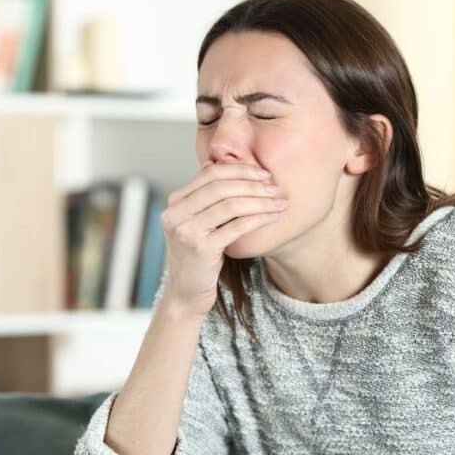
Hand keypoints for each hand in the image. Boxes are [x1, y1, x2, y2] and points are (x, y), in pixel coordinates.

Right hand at [160, 160, 286, 316]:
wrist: (186, 292)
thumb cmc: (198, 256)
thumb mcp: (197, 222)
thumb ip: (205, 197)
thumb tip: (218, 162)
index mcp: (174, 202)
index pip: (210, 173)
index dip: (239, 170)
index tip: (263, 173)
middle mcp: (175, 214)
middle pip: (221, 186)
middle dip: (253, 184)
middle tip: (275, 186)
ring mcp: (186, 231)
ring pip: (230, 205)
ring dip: (260, 201)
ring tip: (279, 201)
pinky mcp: (201, 249)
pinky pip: (236, 227)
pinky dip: (259, 219)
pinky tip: (273, 217)